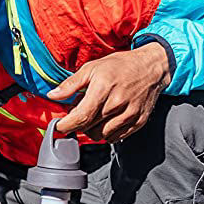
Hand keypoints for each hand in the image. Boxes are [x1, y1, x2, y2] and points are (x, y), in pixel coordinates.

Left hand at [48, 43, 171, 141]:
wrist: (151, 67)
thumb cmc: (120, 66)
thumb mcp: (92, 67)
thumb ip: (71, 84)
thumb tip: (52, 95)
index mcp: (104, 88)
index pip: (81, 117)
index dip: (66, 125)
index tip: (59, 126)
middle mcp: (118, 104)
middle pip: (89, 128)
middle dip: (78, 124)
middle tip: (79, 111)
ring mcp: (130, 114)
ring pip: (101, 135)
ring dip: (92, 129)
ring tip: (95, 112)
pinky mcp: (138, 121)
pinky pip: (116, 137)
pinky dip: (107, 132)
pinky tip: (106, 118)